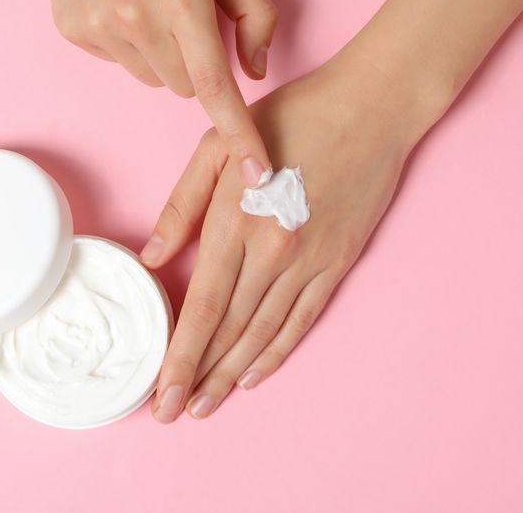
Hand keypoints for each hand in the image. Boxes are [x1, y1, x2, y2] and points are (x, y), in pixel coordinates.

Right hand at [0, 0, 276, 186]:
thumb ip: (252, 13)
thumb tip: (255, 70)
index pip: (216, 87)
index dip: (240, 136)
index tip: (257, 175)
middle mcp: (135, 21)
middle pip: (186, 88)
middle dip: (195, 63)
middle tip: (182, 14)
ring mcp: (99, 30)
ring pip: (153, 80)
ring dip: (160, 55)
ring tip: (145, 1)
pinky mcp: (74, 33)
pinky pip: (119, 64)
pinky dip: (127, 44)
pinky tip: (117, 1)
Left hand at [141, 48, 443, 420]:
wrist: (369, 108)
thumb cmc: (289, 118)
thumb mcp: (218, 146)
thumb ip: (182, 204)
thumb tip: (153, 257)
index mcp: (237, 221)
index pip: (204, 306)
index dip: (180, 356)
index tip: (161, 393)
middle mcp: (273, 250)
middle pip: (230, 330)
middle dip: (199, 376)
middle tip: (172, 413)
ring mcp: (310, 260)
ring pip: (264, 332)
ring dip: (233, 374)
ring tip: (207, 405)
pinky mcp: (338, 262)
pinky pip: (303, 319)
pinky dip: (277, 351)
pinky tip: (256, 375)